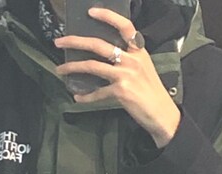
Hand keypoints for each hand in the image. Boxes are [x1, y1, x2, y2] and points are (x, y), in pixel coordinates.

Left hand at [53, 7, 181, 147]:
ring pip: (92, 66)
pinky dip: (86, 96)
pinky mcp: (120, 92)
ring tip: (60, 69)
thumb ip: (128, 58)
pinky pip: (97, 93)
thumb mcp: (143, 67)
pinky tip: (77, 97)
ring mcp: (125, 75)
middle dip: (76, 41)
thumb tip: (107, 55)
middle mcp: (131, 59)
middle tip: (59, 42)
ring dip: (73, 67)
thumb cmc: (151, 90)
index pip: (124, 26)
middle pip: (98, 45)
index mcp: (138, 50)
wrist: (162, 113)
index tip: (91, 12)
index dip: (107, 16)